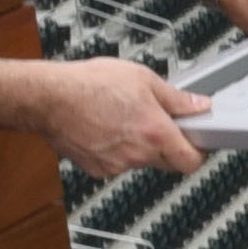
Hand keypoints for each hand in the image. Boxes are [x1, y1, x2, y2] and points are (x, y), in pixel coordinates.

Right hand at [25, 54, 215, 177]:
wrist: (48, 98)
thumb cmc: (88, 84)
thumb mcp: (142, 78)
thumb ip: (176, 98)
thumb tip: (199, 105)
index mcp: (155, 132)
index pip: (191, 161)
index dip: (198, 152)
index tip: (197, 142)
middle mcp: (137, 154)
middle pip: (169, 163)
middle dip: (170, 147)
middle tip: (161, 124)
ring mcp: (116, 165)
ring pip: (142, 162)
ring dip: (141, 146)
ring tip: (125, 118)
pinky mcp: (98, 170)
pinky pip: (118, 164)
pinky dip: (118, 151)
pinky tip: (107, 128)